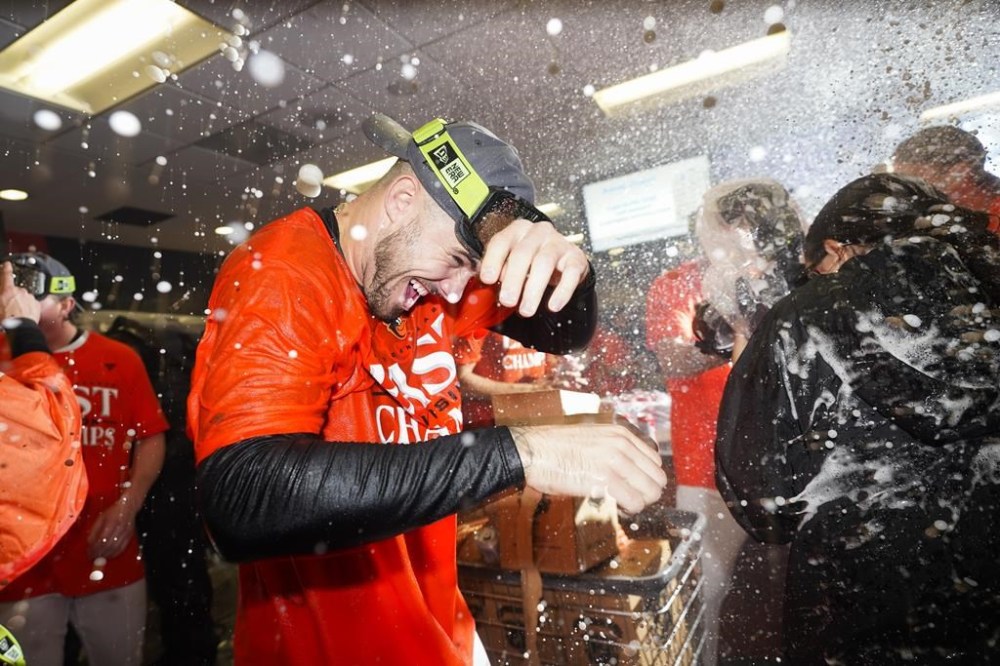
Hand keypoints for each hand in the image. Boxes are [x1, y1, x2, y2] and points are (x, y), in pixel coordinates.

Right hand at [0, 261, 40, 322]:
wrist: (20, 327)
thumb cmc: (6, 318)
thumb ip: (1, 296)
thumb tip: (2, 295)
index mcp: (8, 290)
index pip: (6, 275)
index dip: (6, 268)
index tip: (7, 264)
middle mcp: (20, 291)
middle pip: (15, 290)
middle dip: (12, 296)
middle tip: (8, 306)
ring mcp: (30, 297)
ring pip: (24, 297)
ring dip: (20, 302)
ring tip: (16, 312)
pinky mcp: (36, 304)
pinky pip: (31, 303)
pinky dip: (28, 307)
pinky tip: (23, 313)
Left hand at [87, 495, 138, 558]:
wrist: (129, 507)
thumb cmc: (113, 511)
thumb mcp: (101, 517)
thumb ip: (94, 529)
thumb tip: (89, 542)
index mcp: (111, 523)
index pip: (101, 539)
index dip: (94, 548)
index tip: (88, 552)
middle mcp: (119, 529)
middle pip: (108, 545)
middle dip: (99, 553)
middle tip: (92, 558)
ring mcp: (125, 533)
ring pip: (115, 547)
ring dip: (107, 555)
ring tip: (100, 558)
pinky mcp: (129, 536)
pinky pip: (123, 547)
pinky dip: (116, 553)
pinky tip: (110, 556)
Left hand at [478, 219, 589, 317]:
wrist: (564, 264)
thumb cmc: (530, 264)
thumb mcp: (510, 264)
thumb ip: (496, 273)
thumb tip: (478, 288)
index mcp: (517, 230)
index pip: (501, 242)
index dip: (493, 261)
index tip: (487, 280)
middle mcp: (538, 232)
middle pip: (522, 254)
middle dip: (513, 280)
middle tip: (507, 301)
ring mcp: (558, 242)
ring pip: (544, 262)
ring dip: (534, 289)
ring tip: (526, 310)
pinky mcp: (576, 257)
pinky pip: (570, 273)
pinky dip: (562, 292)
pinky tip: (553, 306)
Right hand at [508, 423, 666, 513]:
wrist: (532, 451)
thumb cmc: (554, 447)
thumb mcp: (592, 437)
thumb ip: (614, 448)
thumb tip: (629, 470)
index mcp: (620, 433)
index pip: (655, 461)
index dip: (647, 479)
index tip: (636, 487)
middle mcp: (622, 444)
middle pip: (657, 478)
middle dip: (647, 493)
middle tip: (631, 499)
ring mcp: (614, 461)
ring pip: (650, 492)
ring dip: (640, 503)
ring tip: (624, 504)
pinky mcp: (604, 479)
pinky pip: (634, 502)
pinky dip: (630, 510)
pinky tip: (619, 508)